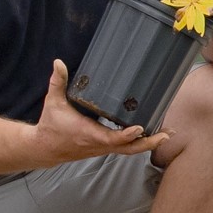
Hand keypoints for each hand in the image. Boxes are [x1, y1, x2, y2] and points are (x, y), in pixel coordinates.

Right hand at [31, 59, 159, 167]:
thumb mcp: (53, 102)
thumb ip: (57, 81)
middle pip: (128, 148)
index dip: (126, 135)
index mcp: (88, 134)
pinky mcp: (103, 148)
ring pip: (129, 150)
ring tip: (167, 134)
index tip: (140, 128)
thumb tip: (58, 62)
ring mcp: (102, 148)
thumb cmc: (51, 125)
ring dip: (149, 144)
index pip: (111, 138)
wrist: (45, 148)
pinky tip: (152, 136)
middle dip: (149, 143)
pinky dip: (139, 144)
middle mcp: (98, 144)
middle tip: (167, 135)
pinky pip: (125, 149)